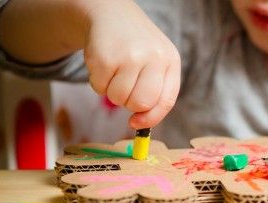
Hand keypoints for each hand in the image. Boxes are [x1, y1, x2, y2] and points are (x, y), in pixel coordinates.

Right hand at [83, 0, 180, 128]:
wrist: (110, 13)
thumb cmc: (136, 46)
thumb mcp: (155, 63)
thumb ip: (155, 92)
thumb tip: (139, 124)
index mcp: (170, 60)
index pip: (165, 101)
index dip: (151, 118)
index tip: (136, 123)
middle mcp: (154, 57)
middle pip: (141, 103)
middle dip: (129, 103)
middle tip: (124, 87)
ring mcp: (130, 56)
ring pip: (118, 98)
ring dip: (112, 92)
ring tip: (114, 72)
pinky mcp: (105, 57)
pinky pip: (99, 88)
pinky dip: (97, 82)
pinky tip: (103, 64)